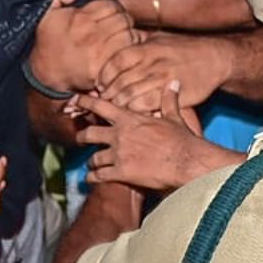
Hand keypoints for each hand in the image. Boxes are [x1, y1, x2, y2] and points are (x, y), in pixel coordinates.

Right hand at [28, 0, 139, 91]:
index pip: (111, 5)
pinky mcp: (103, 68)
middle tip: (120, 28)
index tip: (112, 15)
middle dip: (124, 22)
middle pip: (123, 19)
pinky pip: (125, 55)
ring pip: (128, 36)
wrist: (45, 76)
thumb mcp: (48, 16)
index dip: (114, 9)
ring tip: (123, 40)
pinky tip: (122, 54)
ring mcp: (98, 51)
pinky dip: (128, 53)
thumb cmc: (48, 44)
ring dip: (129, 37)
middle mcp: (90, 33)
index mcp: (80, 18)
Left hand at [72, 82, 243, 191]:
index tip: (75, 100)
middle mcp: (120, 135)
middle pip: (89, 133)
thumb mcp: (175, 117)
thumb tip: (174, 83)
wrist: (187, 163)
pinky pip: (99, 176)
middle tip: (80, 138)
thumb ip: (169, 100)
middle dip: (82, 137)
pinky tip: (91, 179)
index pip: (101, 106)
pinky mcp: (121, 173)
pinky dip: (93, 178)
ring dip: (91, 161)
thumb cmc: (183, 140)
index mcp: (130, 119)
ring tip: (91, 164)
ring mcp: (119, 154)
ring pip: (94, 157)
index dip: (85, 102)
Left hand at [98, 33, 230, 112]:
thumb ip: (136, 45)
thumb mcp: (158, 40)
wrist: (214, 59)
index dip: (103, 75)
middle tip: (101, 101)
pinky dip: (134, 111)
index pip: (114, 63)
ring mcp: (160, 79)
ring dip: (117, 105)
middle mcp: (151, 63)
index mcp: (145, 49)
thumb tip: (113, 45)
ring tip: (112, 109)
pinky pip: (144, 106)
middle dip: (107, 94)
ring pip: (129, 95)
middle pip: (119, 82)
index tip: (99, 84)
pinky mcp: (170, 94)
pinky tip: (130, 114)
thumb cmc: (183, 49)